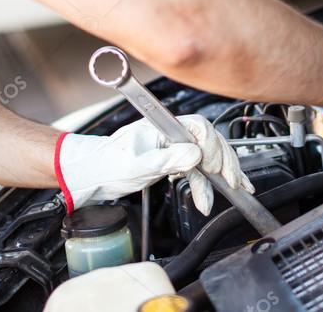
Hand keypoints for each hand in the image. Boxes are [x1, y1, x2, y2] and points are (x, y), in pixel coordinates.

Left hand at [54, 114, 252, 214]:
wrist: (90, 174)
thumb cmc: (105, 165)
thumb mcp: (136, 166)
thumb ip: (166, 160)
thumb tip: (194, 154)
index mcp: (161, 125)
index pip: (199, 127)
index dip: (211, 147)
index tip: (214, 169)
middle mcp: (169, 132)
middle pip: (208, 140)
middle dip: (224, 161)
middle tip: (232, 182)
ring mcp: (172, 145)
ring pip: (206, 156)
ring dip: (219, 175)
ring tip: (231, 191)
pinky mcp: (171, 159)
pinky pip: (195, 168)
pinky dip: (205, 184)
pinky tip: (209, 197)